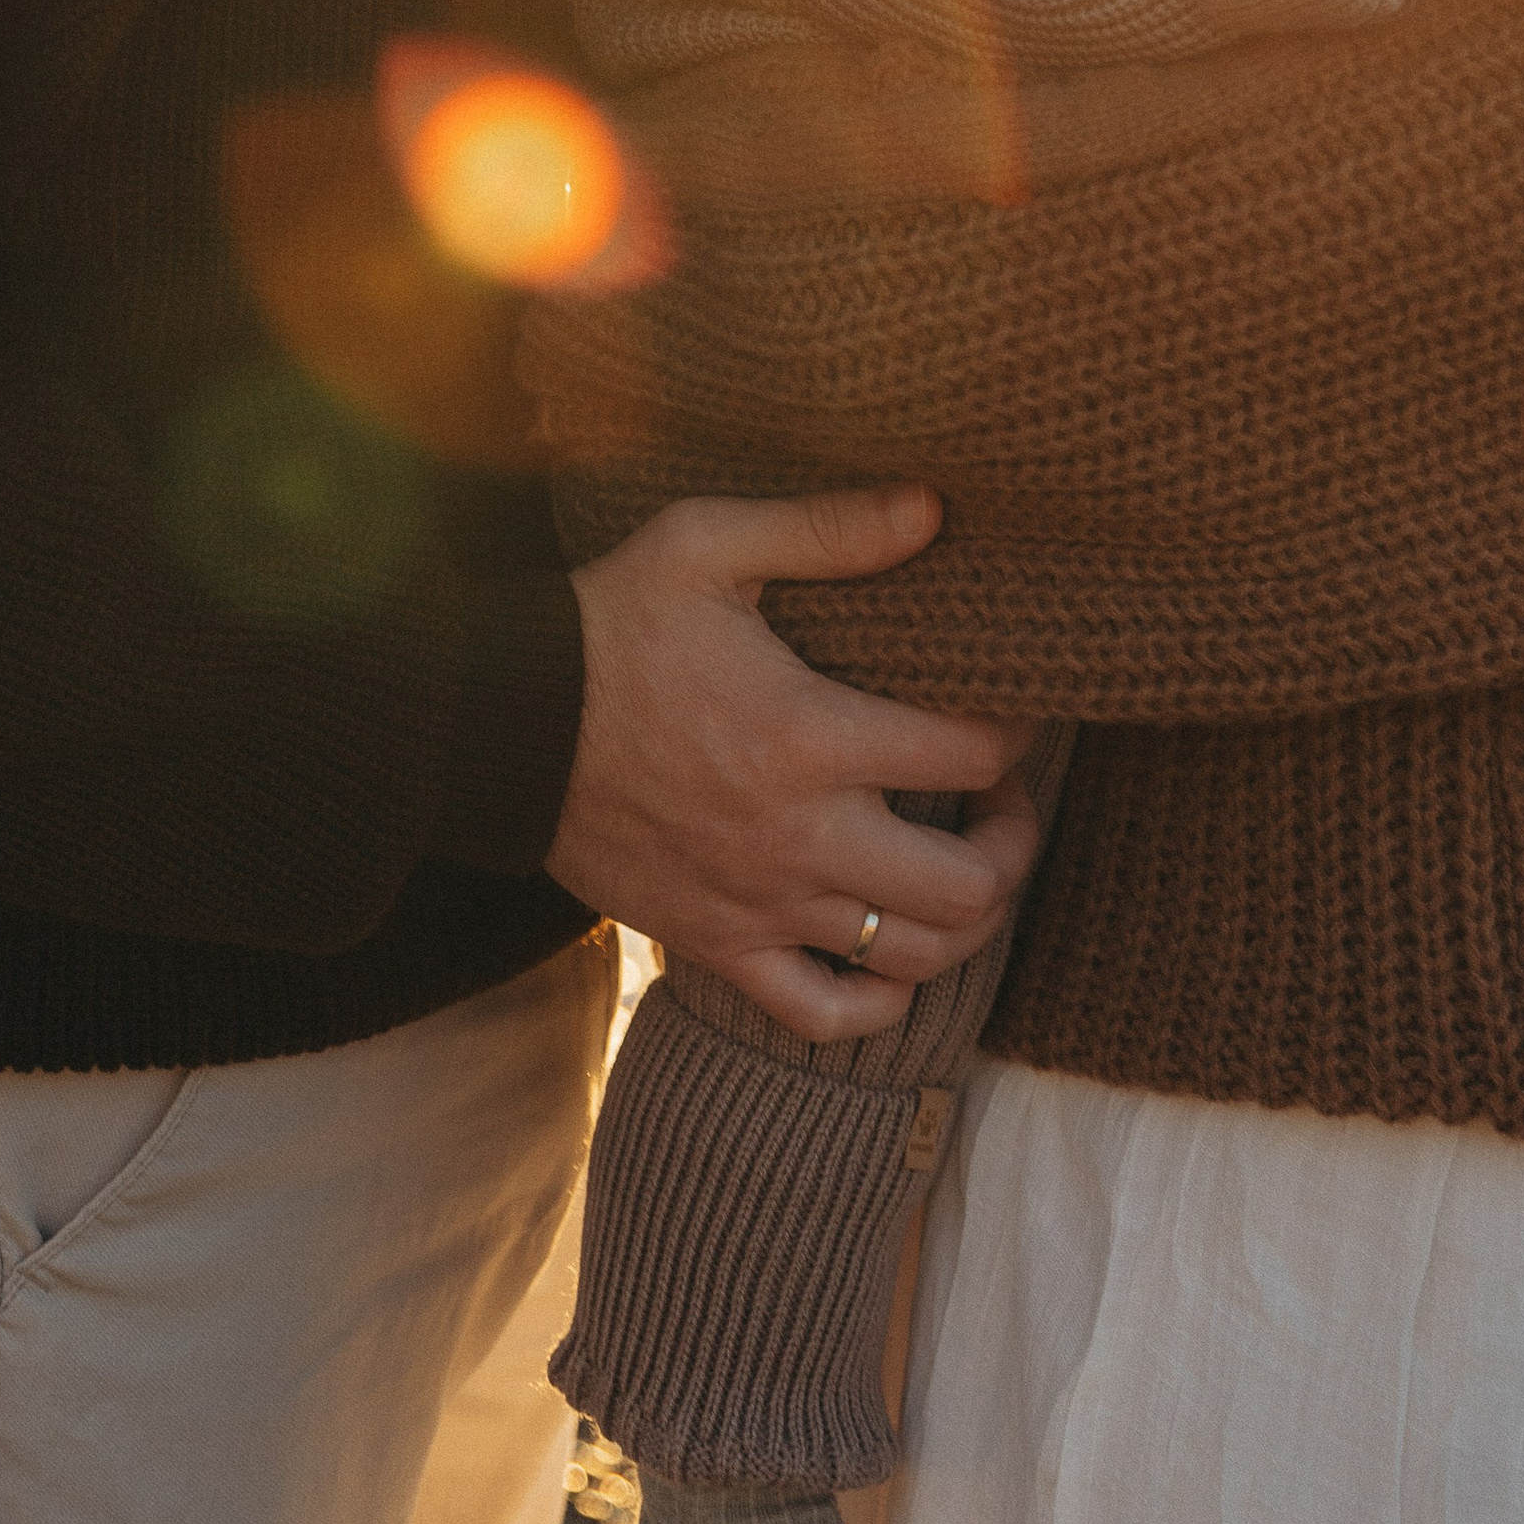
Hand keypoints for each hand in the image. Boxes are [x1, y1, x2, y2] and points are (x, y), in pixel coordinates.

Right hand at [545, 485, 1042, 1040]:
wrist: (501, 725)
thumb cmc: (609, 624)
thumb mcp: (708, 545)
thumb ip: (828, 528)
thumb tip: (934, 507)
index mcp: (808, 735)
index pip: (971, 756)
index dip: (1022, 734)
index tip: (1023, 709)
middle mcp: (798, 835)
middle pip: (967, 887)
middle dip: (1014, 844)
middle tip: (1010, 802)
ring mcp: (760, 902)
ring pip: (913, 959)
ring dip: (965, 920)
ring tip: (965, 863)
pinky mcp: (717, 944)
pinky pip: (822, 1015)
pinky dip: (878, 1004)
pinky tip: (892, 959)